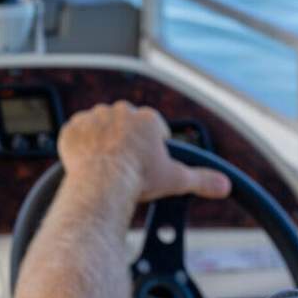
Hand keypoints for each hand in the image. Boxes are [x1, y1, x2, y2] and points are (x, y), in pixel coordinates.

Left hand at [58, 102, 229, 203]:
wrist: (102, 183)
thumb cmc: (139, 179)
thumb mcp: (176, 179)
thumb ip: (201, 179)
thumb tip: (224, 185)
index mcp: (146, 118)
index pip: (151, 128)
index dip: (150, 147)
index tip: (145, 162)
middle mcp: (120, 112)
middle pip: (124, 126)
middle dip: (125, 142)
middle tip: (123, 166)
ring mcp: (94, 118)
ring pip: (99, 127)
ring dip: (101, 141)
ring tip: (103, 165)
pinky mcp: (72, 128)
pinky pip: (75, 132)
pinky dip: (78, 145)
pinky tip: (84, 161)